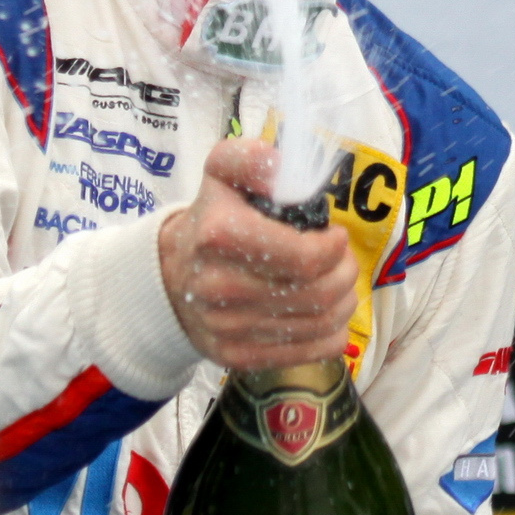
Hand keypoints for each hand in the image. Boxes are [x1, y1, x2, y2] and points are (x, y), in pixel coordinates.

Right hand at [159, 138, 357, 369]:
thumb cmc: (210, 219)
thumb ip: (249, 158)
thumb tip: (280, 165)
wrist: (169, 276)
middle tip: (342, 258)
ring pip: (319, 323)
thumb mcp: (221, 172)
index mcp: (219, 235)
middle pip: (317, 293)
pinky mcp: (236, 357)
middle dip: (345, 272)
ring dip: (343, 300)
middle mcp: (219, 286)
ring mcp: (227, 327)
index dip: (334, 247)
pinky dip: (333, 333)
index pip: (304, 258)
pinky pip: (310, 352)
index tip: (335, 236)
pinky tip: (328, 314)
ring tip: (338, 282)